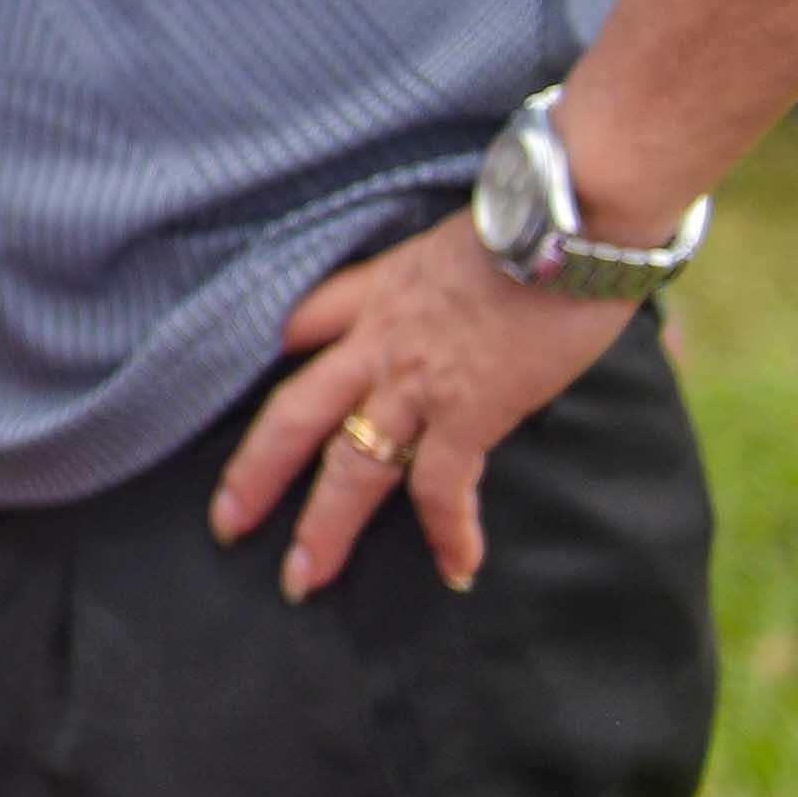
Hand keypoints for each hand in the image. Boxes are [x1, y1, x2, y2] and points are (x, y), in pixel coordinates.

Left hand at [215, 211, 641, 597]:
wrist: (571, 218)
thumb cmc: (541, 216)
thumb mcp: (467, 237)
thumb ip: (465, 272)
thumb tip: (506, 292)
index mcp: (377, 288)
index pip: (297, 322)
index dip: (266, 355)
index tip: (238, 389)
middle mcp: (380, 339)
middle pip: (294, 414)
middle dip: (255, 474)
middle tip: (226, 526)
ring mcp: (418, 378)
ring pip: (351, 464)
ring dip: (325, 527)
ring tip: (302, 580)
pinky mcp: (470, 407)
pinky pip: (441, 485)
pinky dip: (448, 531)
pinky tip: (457, 569)